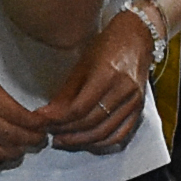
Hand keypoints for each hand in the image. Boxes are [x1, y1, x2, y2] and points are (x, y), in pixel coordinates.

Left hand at [37, 12, 157, 156]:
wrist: (137, 37)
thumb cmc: (107, 45)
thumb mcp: (82, 63)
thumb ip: (67, 91)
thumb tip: (49, 114)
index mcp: (107, 75)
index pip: (79, 107)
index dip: (58, 118)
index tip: (42, 121)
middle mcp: (123, 90)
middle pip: (91, 122)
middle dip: (67, 131)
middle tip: (49, 134)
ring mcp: (134, 101)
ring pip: (104, 132)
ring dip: (81, 140)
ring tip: (63, 140)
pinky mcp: (139, 109)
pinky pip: (120, 134)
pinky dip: (102, 143)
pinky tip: (86, 143)